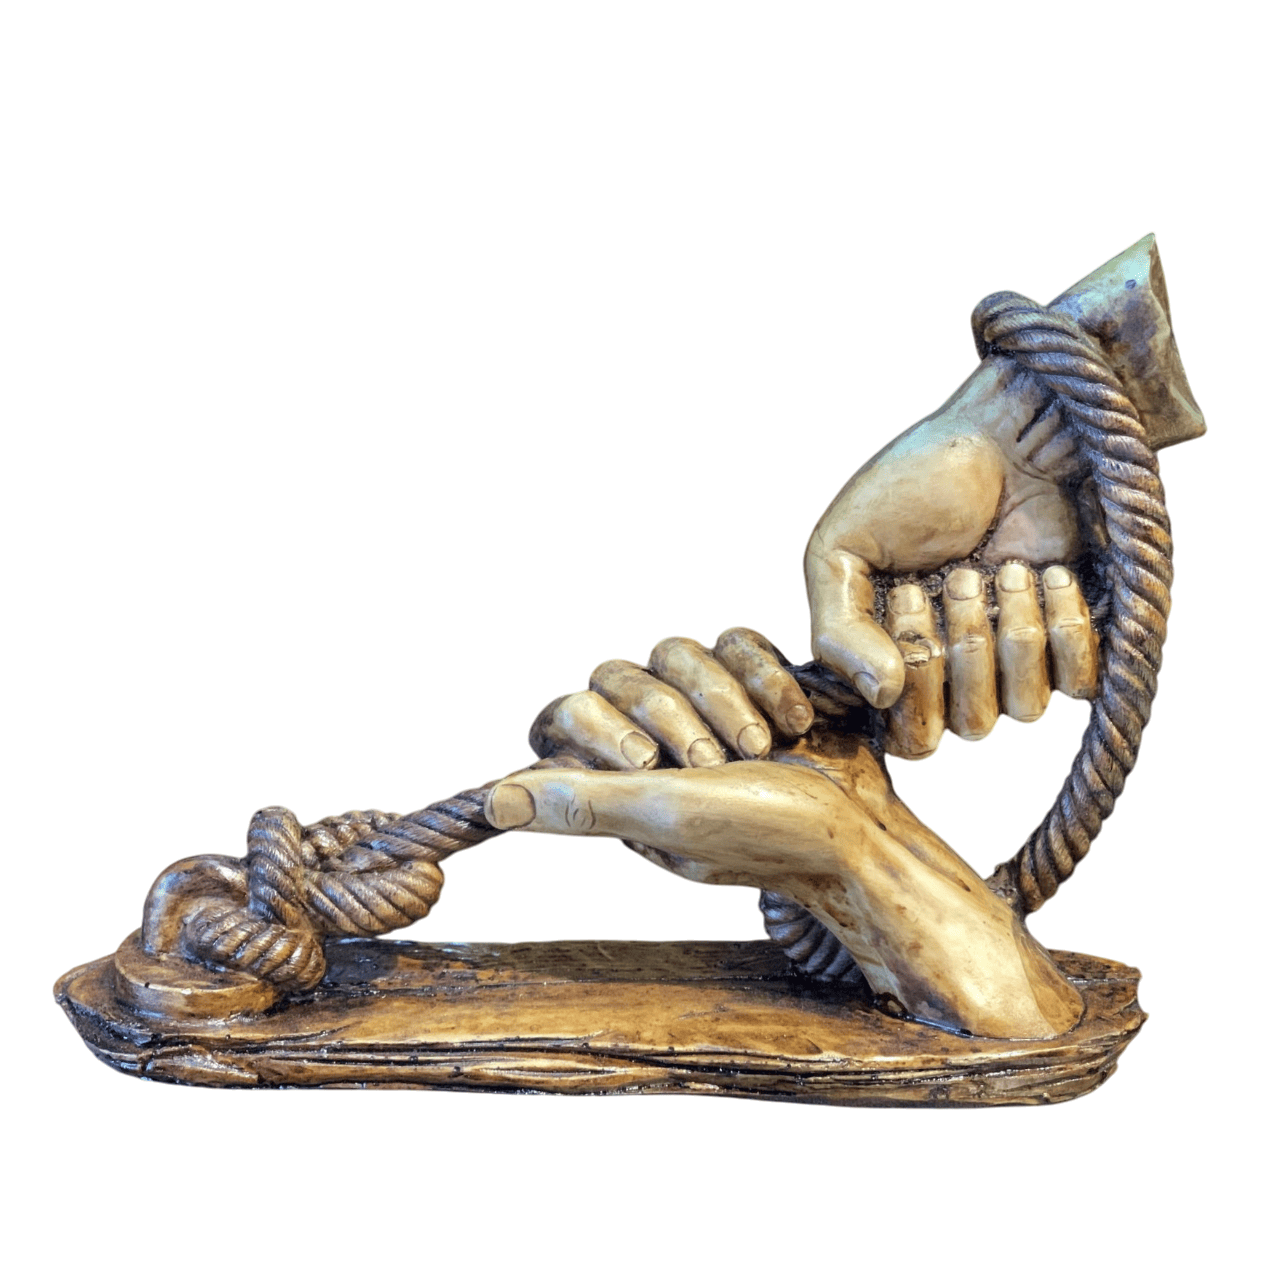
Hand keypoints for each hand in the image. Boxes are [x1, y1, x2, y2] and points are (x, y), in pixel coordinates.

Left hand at [491, 626, 1082, 1038]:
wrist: (865, 827)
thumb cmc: (766, 836)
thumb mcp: (666, 818)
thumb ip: (580, 803)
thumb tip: (489, 802)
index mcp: (614, 779)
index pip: (562, 713)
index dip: (596, 722)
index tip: (644, 758)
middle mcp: (650, 741)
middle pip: (621, 672)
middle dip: (675, 712)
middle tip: (715, 761)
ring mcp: (703, 708)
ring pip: (678, 649)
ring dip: (727, 697)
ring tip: (761, 746)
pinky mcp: (752, 682)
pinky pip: (735, 639)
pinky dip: (768, 677)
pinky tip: (796, 719)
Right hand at [805, 355, 1100, 754]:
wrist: (1005, 430)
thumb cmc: (914, 482)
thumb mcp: (840, 548)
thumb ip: (835, 630)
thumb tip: (881, 698)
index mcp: (890, 661)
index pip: (904, 734)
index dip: (910, 680)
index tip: (908, 592)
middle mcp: (953, 674)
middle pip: (963, 728)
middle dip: (959, 647)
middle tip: (956, 575)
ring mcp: (1017, 660)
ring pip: (1020, 710)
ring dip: (1012, 634)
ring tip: (1007, 569)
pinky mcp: (1074, 637)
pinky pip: (1078, 682)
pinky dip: (1064, 629)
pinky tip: (1049, 575)